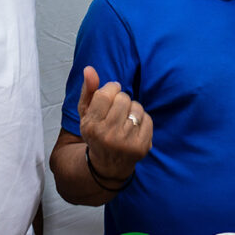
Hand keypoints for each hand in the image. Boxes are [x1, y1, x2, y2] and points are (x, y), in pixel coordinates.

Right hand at [78, 65, 152, 180]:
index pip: (106, 93)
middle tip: (116, 111)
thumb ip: (88, 90)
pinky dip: (142, 120)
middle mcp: (108, 135)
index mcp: (91, 126)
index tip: (110, 93)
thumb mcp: (86, 113)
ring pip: (137, 107)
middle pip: (123, 98)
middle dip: (121, 100)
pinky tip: (133, 128)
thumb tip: (89, 69)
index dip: (110, 89)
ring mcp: (126, 143)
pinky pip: (148, 119)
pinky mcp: (142, 147)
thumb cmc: (96, 133)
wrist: (107, 164)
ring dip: (132, 109)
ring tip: (124, 119)